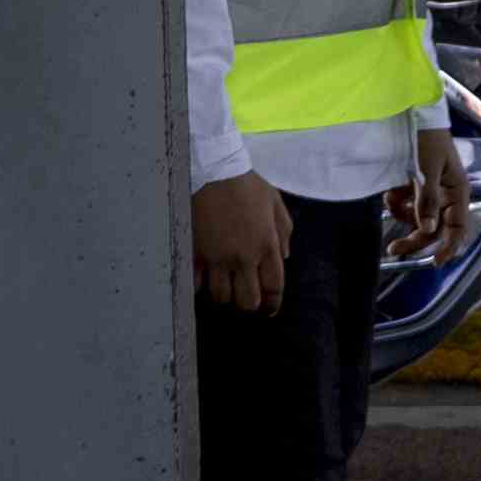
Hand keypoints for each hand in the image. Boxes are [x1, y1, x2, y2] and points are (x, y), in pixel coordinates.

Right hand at [191, 173, 289, 317]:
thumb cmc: (246, 185)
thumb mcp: (275, 203)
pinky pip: (198, 284)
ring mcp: (218, 258)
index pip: (273, 288)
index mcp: (266, 245)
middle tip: (245, 296)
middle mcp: (244, 257)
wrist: (213, 170)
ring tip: (225, 286)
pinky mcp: (196, 253)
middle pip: (247, 302)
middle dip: (249, 304)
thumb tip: (284, 257)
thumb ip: (284, 232)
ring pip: (221, 297)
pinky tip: (204, 278)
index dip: (272, 304)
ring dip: (225, 296)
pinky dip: (201, 286)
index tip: (269, 310)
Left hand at [386, 130, 471, 262]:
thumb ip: (427, 199)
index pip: (458, 227)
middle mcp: (445, 195)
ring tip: (390, 200)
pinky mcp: (413, 186)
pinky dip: (397, 202)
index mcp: (456, 191)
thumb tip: (429, 230)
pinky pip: (405, 205)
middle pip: (434, 228)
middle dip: (414, 238)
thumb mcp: (426, 168)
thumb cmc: (426, 137)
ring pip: (417, 219)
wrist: (411, 112)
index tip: (435, 263)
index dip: (449, 246)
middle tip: (392, 249)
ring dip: (402, 216)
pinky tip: (391, 191)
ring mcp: (428, 191)